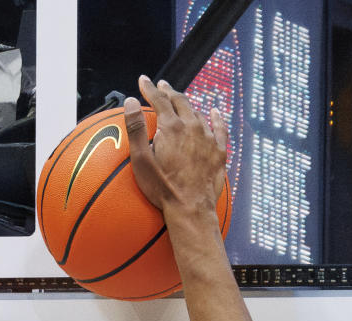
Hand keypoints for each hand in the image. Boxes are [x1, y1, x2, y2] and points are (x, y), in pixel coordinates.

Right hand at [125, 75, 227, 223]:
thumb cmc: (162, 189)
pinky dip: (216, 117)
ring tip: (181, 102)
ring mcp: (208, 139)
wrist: (191, 209)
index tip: (143, 81)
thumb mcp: (141, 161)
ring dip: (188, 105)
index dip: (150, 88)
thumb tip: (131, 101)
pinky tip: (214, 111)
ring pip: (198, 113)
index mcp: (172, 128)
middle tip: (162, 86)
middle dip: (169, 92)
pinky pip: (220, 128)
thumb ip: (136, 129)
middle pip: (181, 102)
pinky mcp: (219, 152)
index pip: (159, 100)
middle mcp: (192, 127)